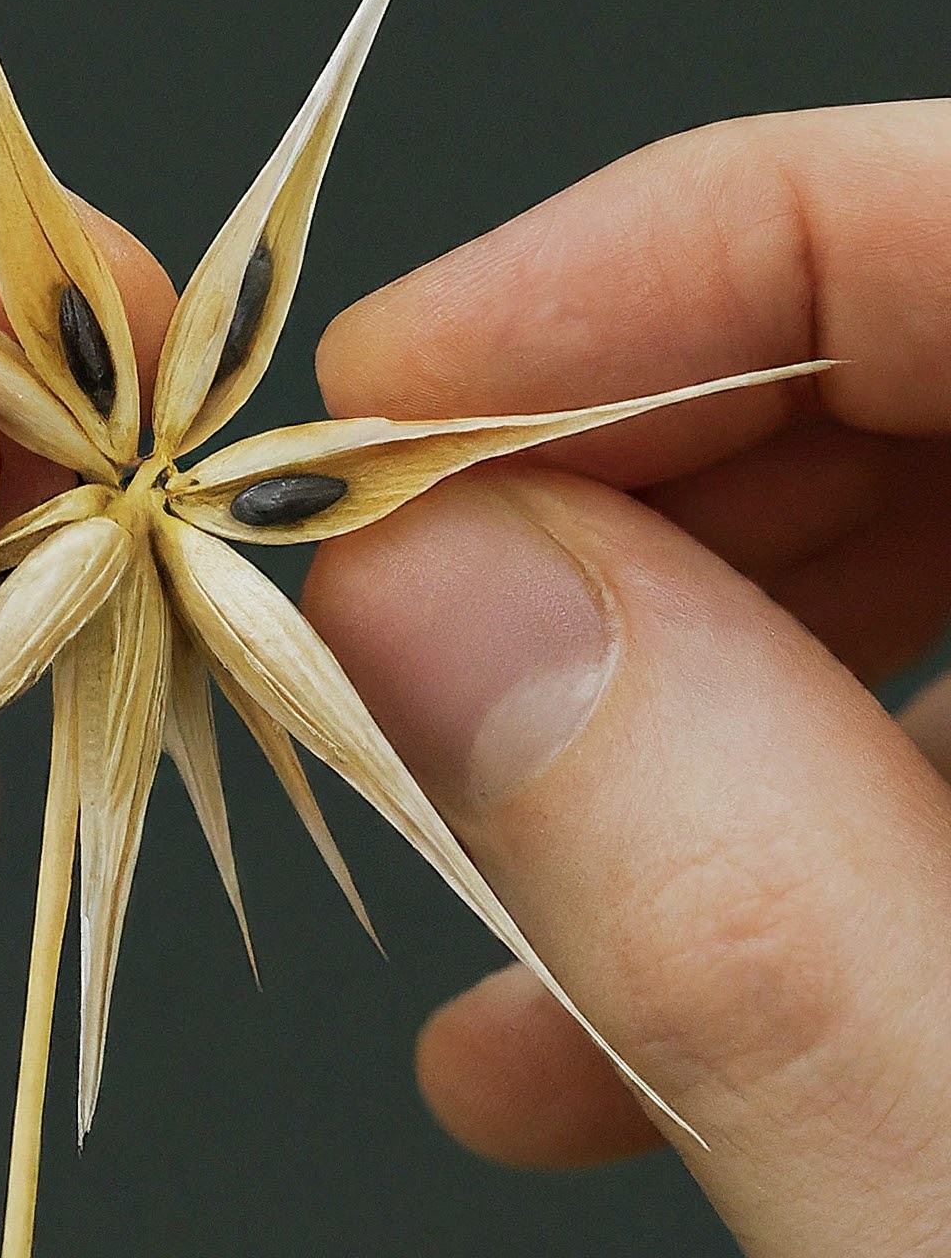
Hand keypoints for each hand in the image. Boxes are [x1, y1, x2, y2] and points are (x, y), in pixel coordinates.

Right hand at [305, 100, 950, 1256]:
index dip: (660, 259)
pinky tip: (574, 1024)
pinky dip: (749, 827)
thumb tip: (420, 599)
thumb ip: (744, 915)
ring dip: (651, 666)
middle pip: (948, 344)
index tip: (388, 388)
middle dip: (610, 471)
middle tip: (388, 606)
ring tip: (457, 840)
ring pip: (932, 530)